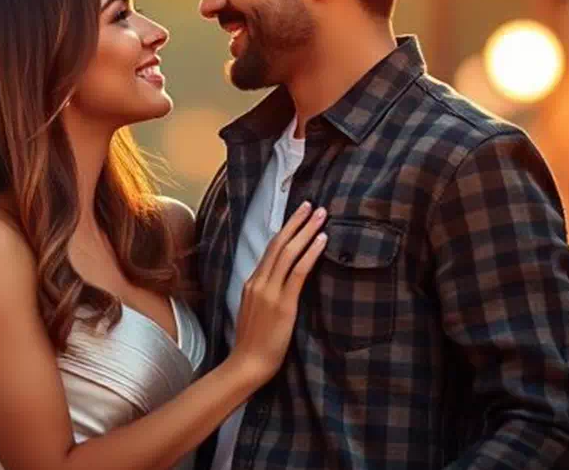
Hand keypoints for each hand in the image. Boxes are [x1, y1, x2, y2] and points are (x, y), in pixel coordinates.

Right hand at [229, 202, 326, 385]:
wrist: (247, 363)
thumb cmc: (253, 344)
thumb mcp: (255, 312)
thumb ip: (265, 295)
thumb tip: (280, 285)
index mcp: (251, 283)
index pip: (270, 250)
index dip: (285, 231)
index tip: (297, 216)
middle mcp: (258, 282)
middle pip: (279, 244)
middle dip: (296, 222)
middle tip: (311, 204)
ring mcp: (269, 291)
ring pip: (289, 252)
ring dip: (306, 231)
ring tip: (321, 216)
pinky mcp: (283, 303)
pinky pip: (298, 272)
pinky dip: (310, 253)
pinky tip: (321, 240)